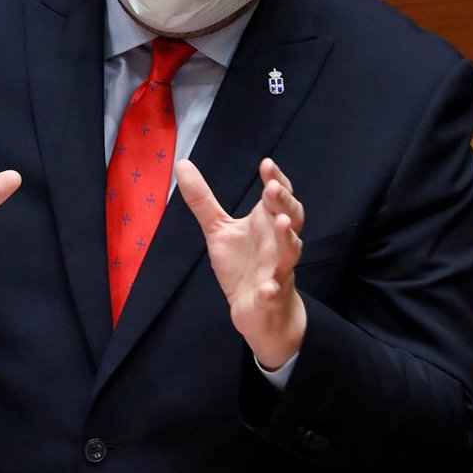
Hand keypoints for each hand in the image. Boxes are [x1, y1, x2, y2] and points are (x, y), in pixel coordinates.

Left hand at [175, 157, 305, 369]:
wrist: (257, 309)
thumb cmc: (242, 264)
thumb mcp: (218, 229)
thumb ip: (203, 199)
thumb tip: (181, 163)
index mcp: (267, 223)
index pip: (278, 197)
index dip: (276, 180)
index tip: (266, 164)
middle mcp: (277, 242)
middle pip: (291, 217)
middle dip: (284, 202)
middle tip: (273, 187)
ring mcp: (277, 269)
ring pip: (290, 251)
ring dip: (288, 238)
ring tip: (282, 223)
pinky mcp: (271, 295)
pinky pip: (274, 292)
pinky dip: (272, 289)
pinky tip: (268, 287)